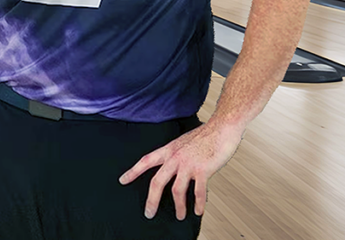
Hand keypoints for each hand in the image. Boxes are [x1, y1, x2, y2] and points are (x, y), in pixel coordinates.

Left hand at [117, 120, 243, 219]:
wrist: (221, 128)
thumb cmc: (204, 135)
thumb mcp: (182, 142)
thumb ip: (175, 155)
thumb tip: (171, 168)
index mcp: (169, 150)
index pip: (145, 161)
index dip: (133, 171)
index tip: (123, 181)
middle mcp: (175, 158)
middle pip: (157, 182)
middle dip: (152, 200)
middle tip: (149, 212)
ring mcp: (188, 164)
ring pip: (177, 190)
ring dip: (178, 207)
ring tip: (179, 216)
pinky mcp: (203, 170)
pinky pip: (198, 192)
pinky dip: (198, 203)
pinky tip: (198, 211)